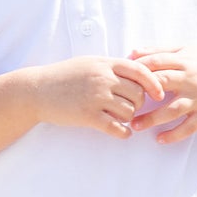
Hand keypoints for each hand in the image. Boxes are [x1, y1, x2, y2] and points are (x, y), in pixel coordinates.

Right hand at [32, 56, 165, 138]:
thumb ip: (111, 66)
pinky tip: (123, 133)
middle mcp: (103, 79)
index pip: (141, 71)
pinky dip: (123, 133)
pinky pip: (116, 128)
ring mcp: (95, 98)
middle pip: (138, 94)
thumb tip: (136, 70)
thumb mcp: (89, 63)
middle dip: (138, 104)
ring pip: (129, 112)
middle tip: (130, 108)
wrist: (37, 90)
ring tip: (120, 119)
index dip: (154, 83)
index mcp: (105, 64)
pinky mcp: (88, 116)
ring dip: (129, 118)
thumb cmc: (64, 76)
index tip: (159, 94)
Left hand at [128, 49, 196, 143]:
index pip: (157, 63)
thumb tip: (133, 52)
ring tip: (135, 126)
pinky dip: (175, 134)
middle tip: (123, 104)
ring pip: (173, 110)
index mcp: (184, 61)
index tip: (123, 78)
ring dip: (153, 119)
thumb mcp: (187, 49)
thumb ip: (160, 50)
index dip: (139, 70)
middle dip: (142, 94)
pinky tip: (160, 139)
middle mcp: (191, 80)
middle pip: (162, 85)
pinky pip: (189, 127)